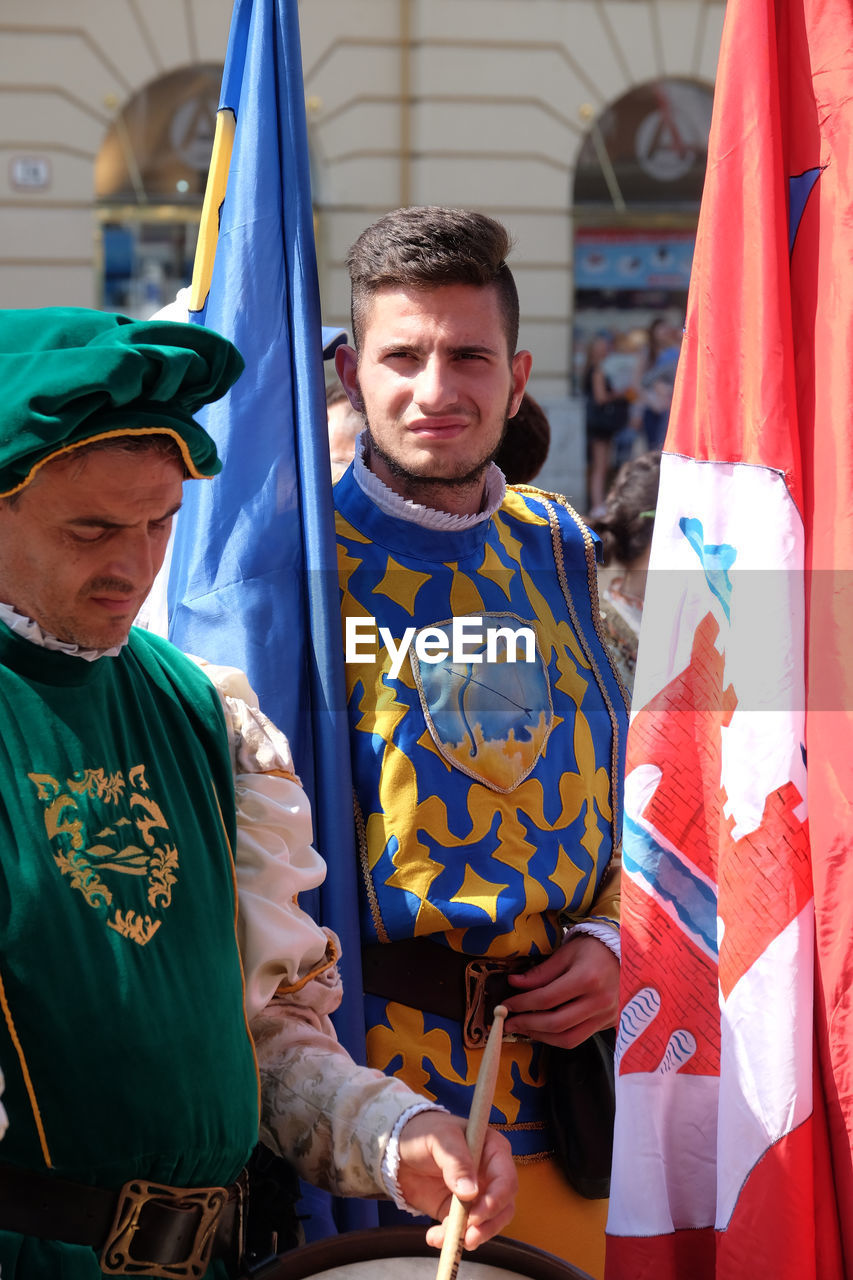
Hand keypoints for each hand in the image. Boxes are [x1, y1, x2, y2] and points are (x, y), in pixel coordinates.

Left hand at [395, 1111, 516, 1249]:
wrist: (398, 1147)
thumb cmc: (425, 1131)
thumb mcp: (440, 1138)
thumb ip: (456, 1161)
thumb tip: (471, 1192)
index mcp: (493, 1151)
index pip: (506, 1180)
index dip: (496, 1201)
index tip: (476, 1215)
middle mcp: (489, 1175)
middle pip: (502, 1208)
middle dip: (487, 1226)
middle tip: (467, 1237)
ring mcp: (476, 1196)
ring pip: (486, 1224)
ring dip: (470, 1237)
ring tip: (446, 1239)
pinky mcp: (459, 1211)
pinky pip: (463, 1231)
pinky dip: (451, 1238)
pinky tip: (434, 1237)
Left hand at [501, 933, 618, 1048]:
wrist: (628, 954)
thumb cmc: (593, 949)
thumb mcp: (566, 953)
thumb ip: (541, 972)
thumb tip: (514, 984)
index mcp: (587, 979)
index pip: (546, 999)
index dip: (522, 1004)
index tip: (506, 1005)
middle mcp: (599, 1001)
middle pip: (556, 1023)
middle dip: (527, 1025)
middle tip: (508, 1023)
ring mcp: (607, 1016)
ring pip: (568, 1038)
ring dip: (542, 1037)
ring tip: (524, 1029)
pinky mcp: (610, 1024)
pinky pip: (580, 1037)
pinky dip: (559, 1037)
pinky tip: (544, 1029)